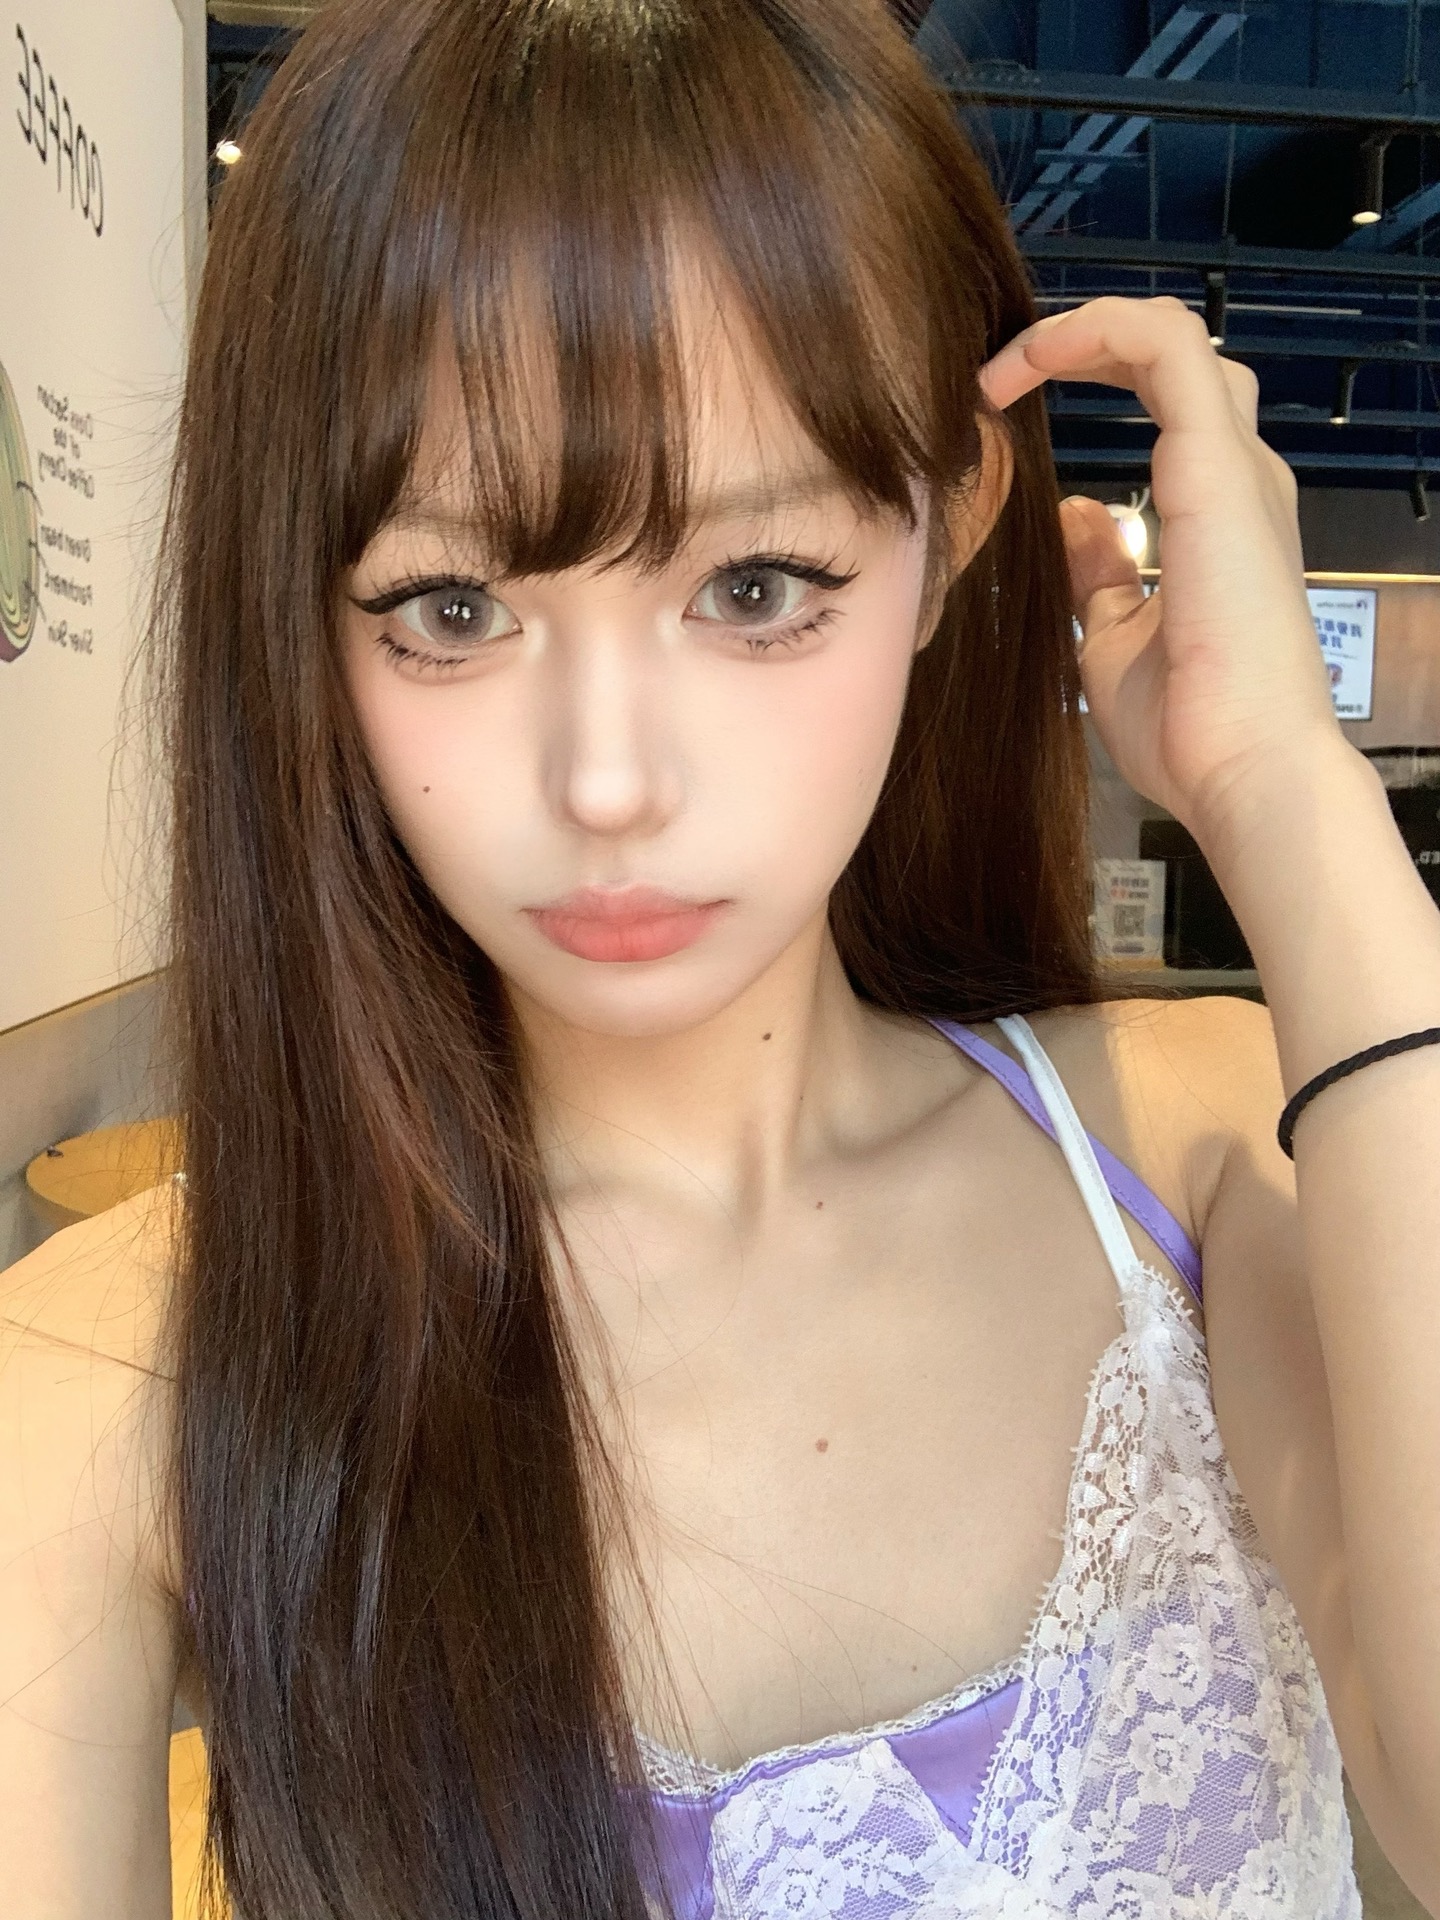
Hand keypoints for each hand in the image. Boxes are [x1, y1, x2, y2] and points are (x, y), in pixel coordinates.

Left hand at [978, 296, 1346, 851]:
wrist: (1241, 770)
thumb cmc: (1190, 728)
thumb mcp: (1116, 639)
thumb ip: (1099, 573)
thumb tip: (1076, 517)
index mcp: (1216, 513)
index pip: (1167, 402)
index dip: (1092, 376)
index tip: (1002, 406)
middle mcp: (1235, 477)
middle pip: (1174, 356)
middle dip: (1087, 341)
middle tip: (1001, 375)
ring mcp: (1233, 467)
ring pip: (1174, 335)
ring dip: (1085, 329)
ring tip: (1007, 365)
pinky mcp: (1216, 467)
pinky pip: (1164, 348)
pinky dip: (1096, 330)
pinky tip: (1031, 356)